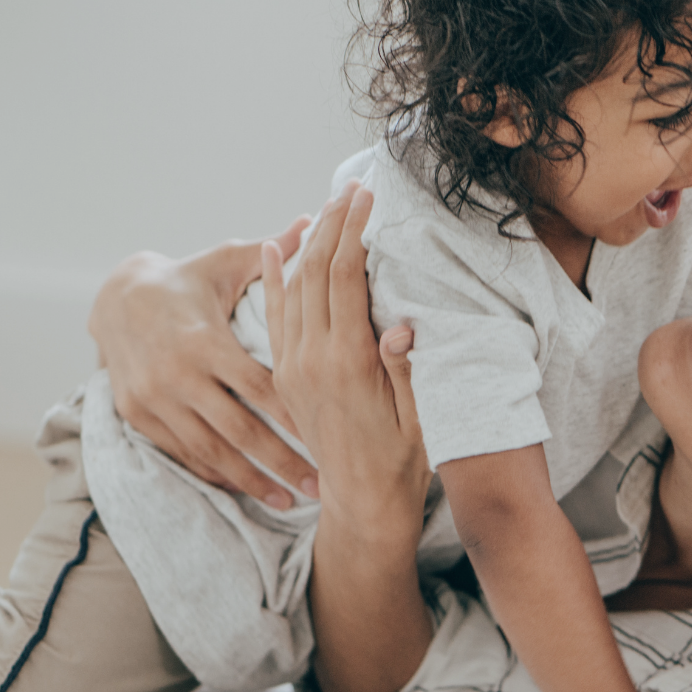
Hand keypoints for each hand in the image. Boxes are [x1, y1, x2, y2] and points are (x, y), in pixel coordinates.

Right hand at [90, 224, 317, 507]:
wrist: (114, 298)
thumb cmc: (186, 279)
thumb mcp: (224, 262)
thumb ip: (271, 251)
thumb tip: (312, 220)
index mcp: (204, 340)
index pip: (259, 386)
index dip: (294, 415)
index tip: (328, 437)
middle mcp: (176, 376)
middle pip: (239, 430)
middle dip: (281, 461)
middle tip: (321, 485)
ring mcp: (154, 401)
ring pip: (210, 451)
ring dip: (251, 479)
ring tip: (290, 499)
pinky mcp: (138, 417)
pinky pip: (184, 455)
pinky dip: (216, 474)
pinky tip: (247, 489)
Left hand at [266, 182, 428, 518]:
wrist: (361, 503)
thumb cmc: (401, 459)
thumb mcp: (418, 417)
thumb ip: (406, 369)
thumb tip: (403, 324)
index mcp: (346, 361)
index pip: (345, 277)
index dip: (355, 231)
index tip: (367, 197)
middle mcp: (311, 358)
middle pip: (316, 272)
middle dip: (334, 224)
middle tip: (352, 188)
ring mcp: (293, 366)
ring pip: (293, 287)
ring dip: (309, 242)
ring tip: (327, 206)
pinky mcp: (286, 374)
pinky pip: (275, 315)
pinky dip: (273, 277)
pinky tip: (273, 247)